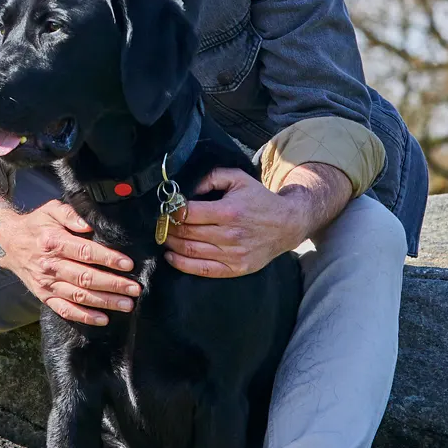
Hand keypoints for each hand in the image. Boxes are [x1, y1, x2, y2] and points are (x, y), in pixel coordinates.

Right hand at [0, 200, 140, 325]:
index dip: (108, 259)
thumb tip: (90, 224)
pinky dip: (84, 316)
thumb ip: (71, 214)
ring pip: (79, 296)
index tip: (128, 264)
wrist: (9, 243)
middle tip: (135, 289)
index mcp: (53, 242)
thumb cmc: (37, 225)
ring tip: (126, 305)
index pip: (85, 252)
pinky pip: (65, 310)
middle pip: (86, 278)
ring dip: (104, 302)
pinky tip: (103, 319)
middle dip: (113, 285)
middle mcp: (50, 265)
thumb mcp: (51, 209)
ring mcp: (46, 284)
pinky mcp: (44, 296)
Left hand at [163, 167, 324, 277]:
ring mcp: (232, 254)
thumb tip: (187, 187)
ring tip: (164, 237)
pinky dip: (181, 264)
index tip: (165, 209)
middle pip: (186, 232)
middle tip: (160, 223)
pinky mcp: (236, 268)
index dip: (171, 211)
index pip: (188, 213)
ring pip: (190, 251)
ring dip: (171, 244)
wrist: (287, 224)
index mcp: (228, 211)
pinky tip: (171, 256)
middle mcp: (229, 234)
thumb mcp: (238, 179)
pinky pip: (202, 270)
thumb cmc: (260, 200)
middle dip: (167, 227)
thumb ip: (212, 177)